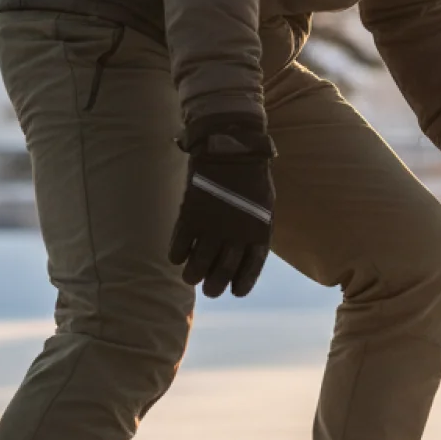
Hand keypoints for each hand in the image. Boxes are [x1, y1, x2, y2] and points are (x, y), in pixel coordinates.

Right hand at [168, 115, 275, 297]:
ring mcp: (212, 225)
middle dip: (215, 286)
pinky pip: (180, 245)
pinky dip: (177, 255)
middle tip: (209, 290)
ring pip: (199, 263)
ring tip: (190, 278)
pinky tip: (176, 258)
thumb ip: (255, 229)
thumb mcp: (263, 205)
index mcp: (258, 232)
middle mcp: (236, 234)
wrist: (232, 147)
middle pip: (223, 271)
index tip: (235, 292)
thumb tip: (246, 252)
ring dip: (193, 275)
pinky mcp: (191, 215)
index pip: (251, 268)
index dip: (242, 283)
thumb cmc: (251, 176)